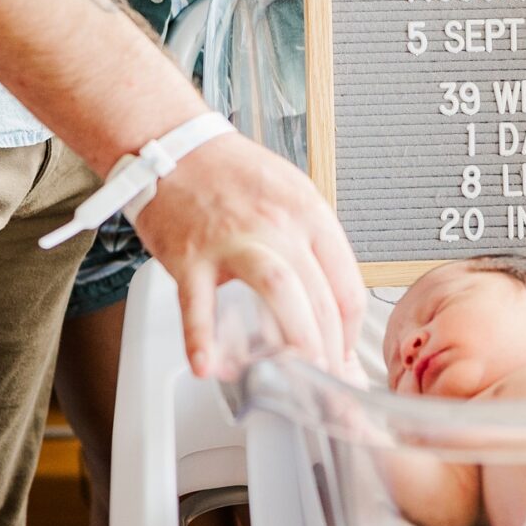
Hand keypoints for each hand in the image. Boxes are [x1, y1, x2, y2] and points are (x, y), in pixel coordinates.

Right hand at [134, 129, 363, 379]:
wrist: (174, 146)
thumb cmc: (232, 174)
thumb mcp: (291, 195)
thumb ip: (312, 244)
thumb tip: (331, 301)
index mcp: (309, 212)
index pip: (347, 283)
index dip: (351, 330)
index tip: (344, 353)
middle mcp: (278, 225)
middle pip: (320, 295)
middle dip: (330, 348)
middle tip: (326, 378)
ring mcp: (233, 240)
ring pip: (279, 292)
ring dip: (294, 339)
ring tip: (296, 375)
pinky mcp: (190, 256)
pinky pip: (198, 303)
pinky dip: (201, 339)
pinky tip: (208, 367)